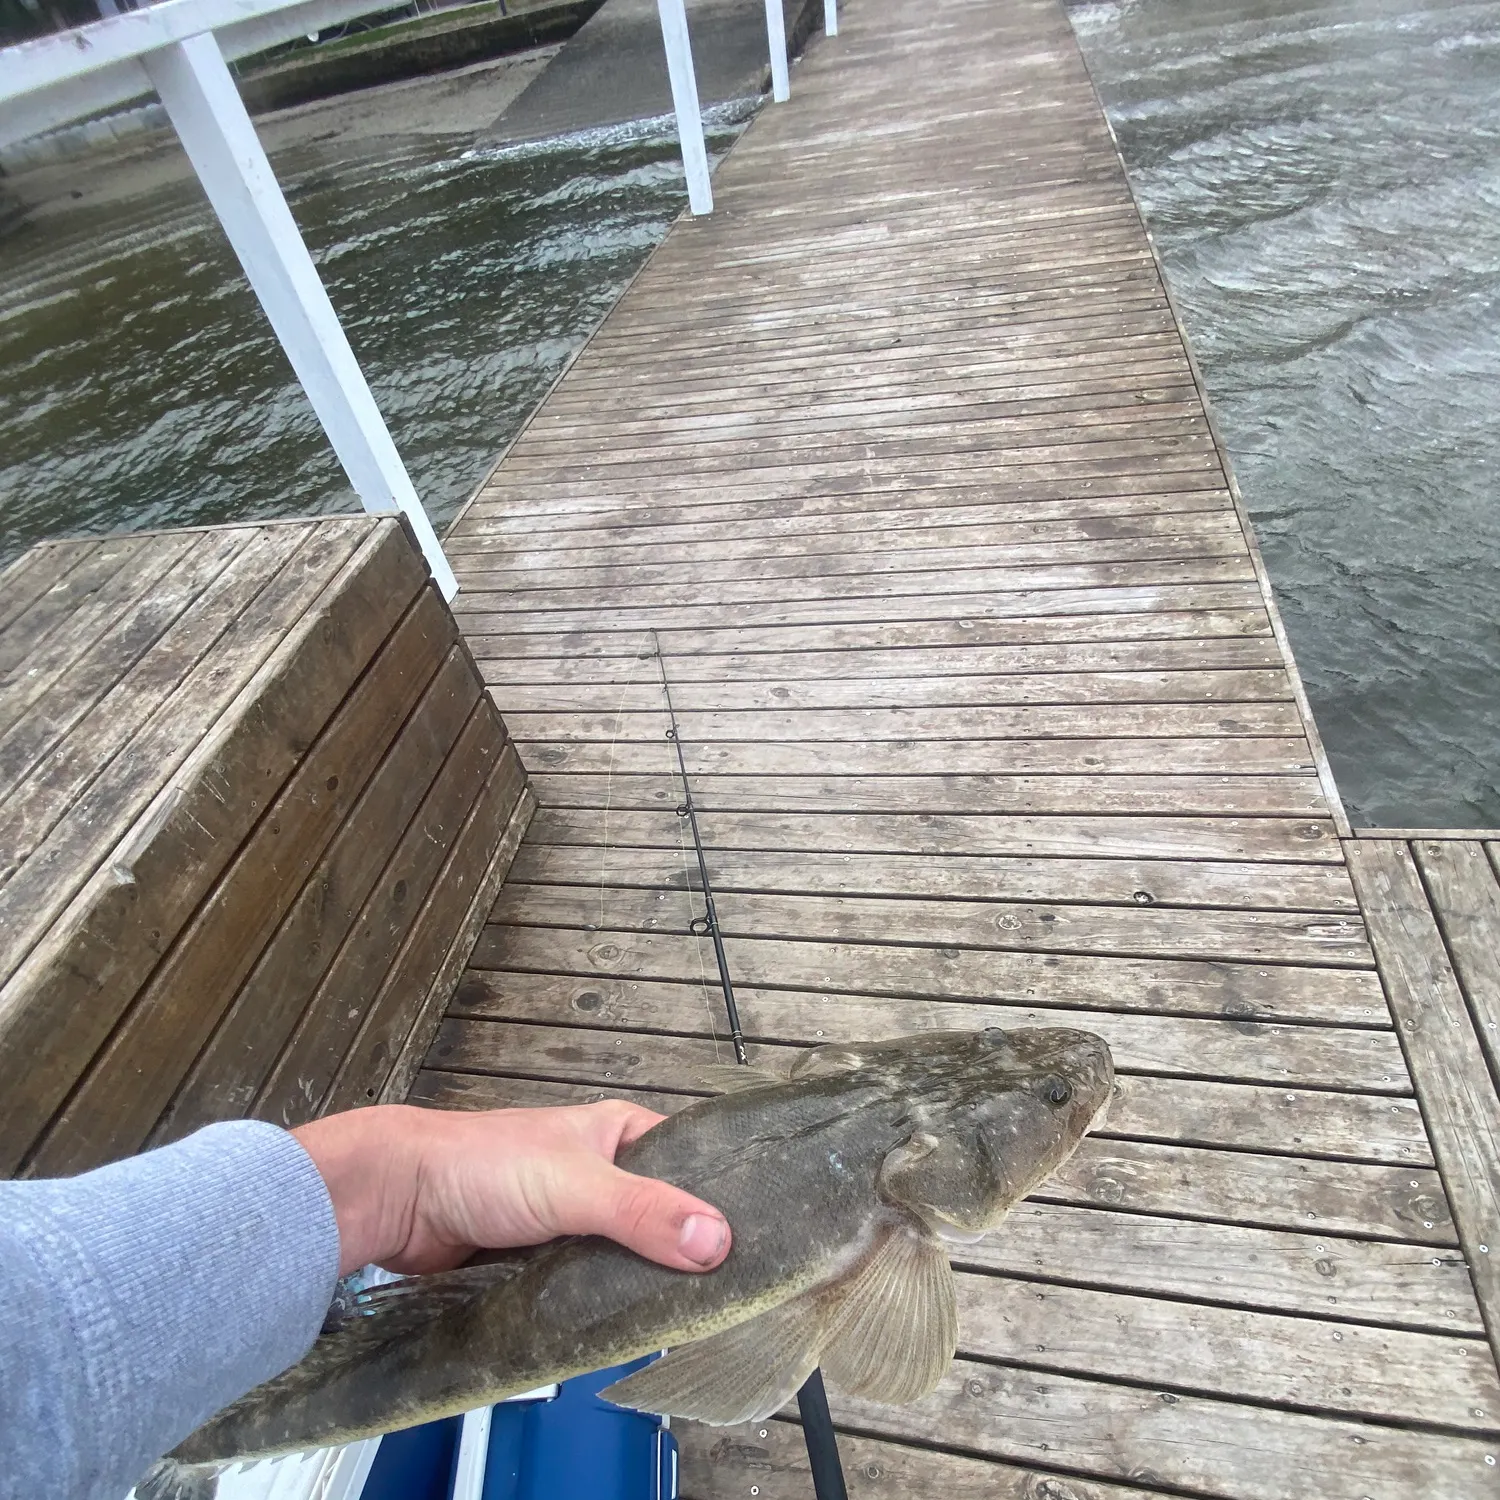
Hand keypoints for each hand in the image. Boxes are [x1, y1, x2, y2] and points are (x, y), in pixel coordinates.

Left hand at [291, 1102, 729, 1277]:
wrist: (396, 1199)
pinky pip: (587, 1285)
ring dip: (637, 1283)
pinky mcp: (543, 1259)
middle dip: (681, 1255)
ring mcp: (571, 1218)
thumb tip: (720, 1241)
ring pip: (624, 1257)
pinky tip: (624, 1326)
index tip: (756, 1246)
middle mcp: (602, 1172)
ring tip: (680, 1318)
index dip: (720, 1201)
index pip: (691, 1164)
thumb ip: (644, 1212)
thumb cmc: (483, 1166)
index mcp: (619, 1134)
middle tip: (720, 1297)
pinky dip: (600, 1302)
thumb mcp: (576, 1184)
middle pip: (661, 1219)